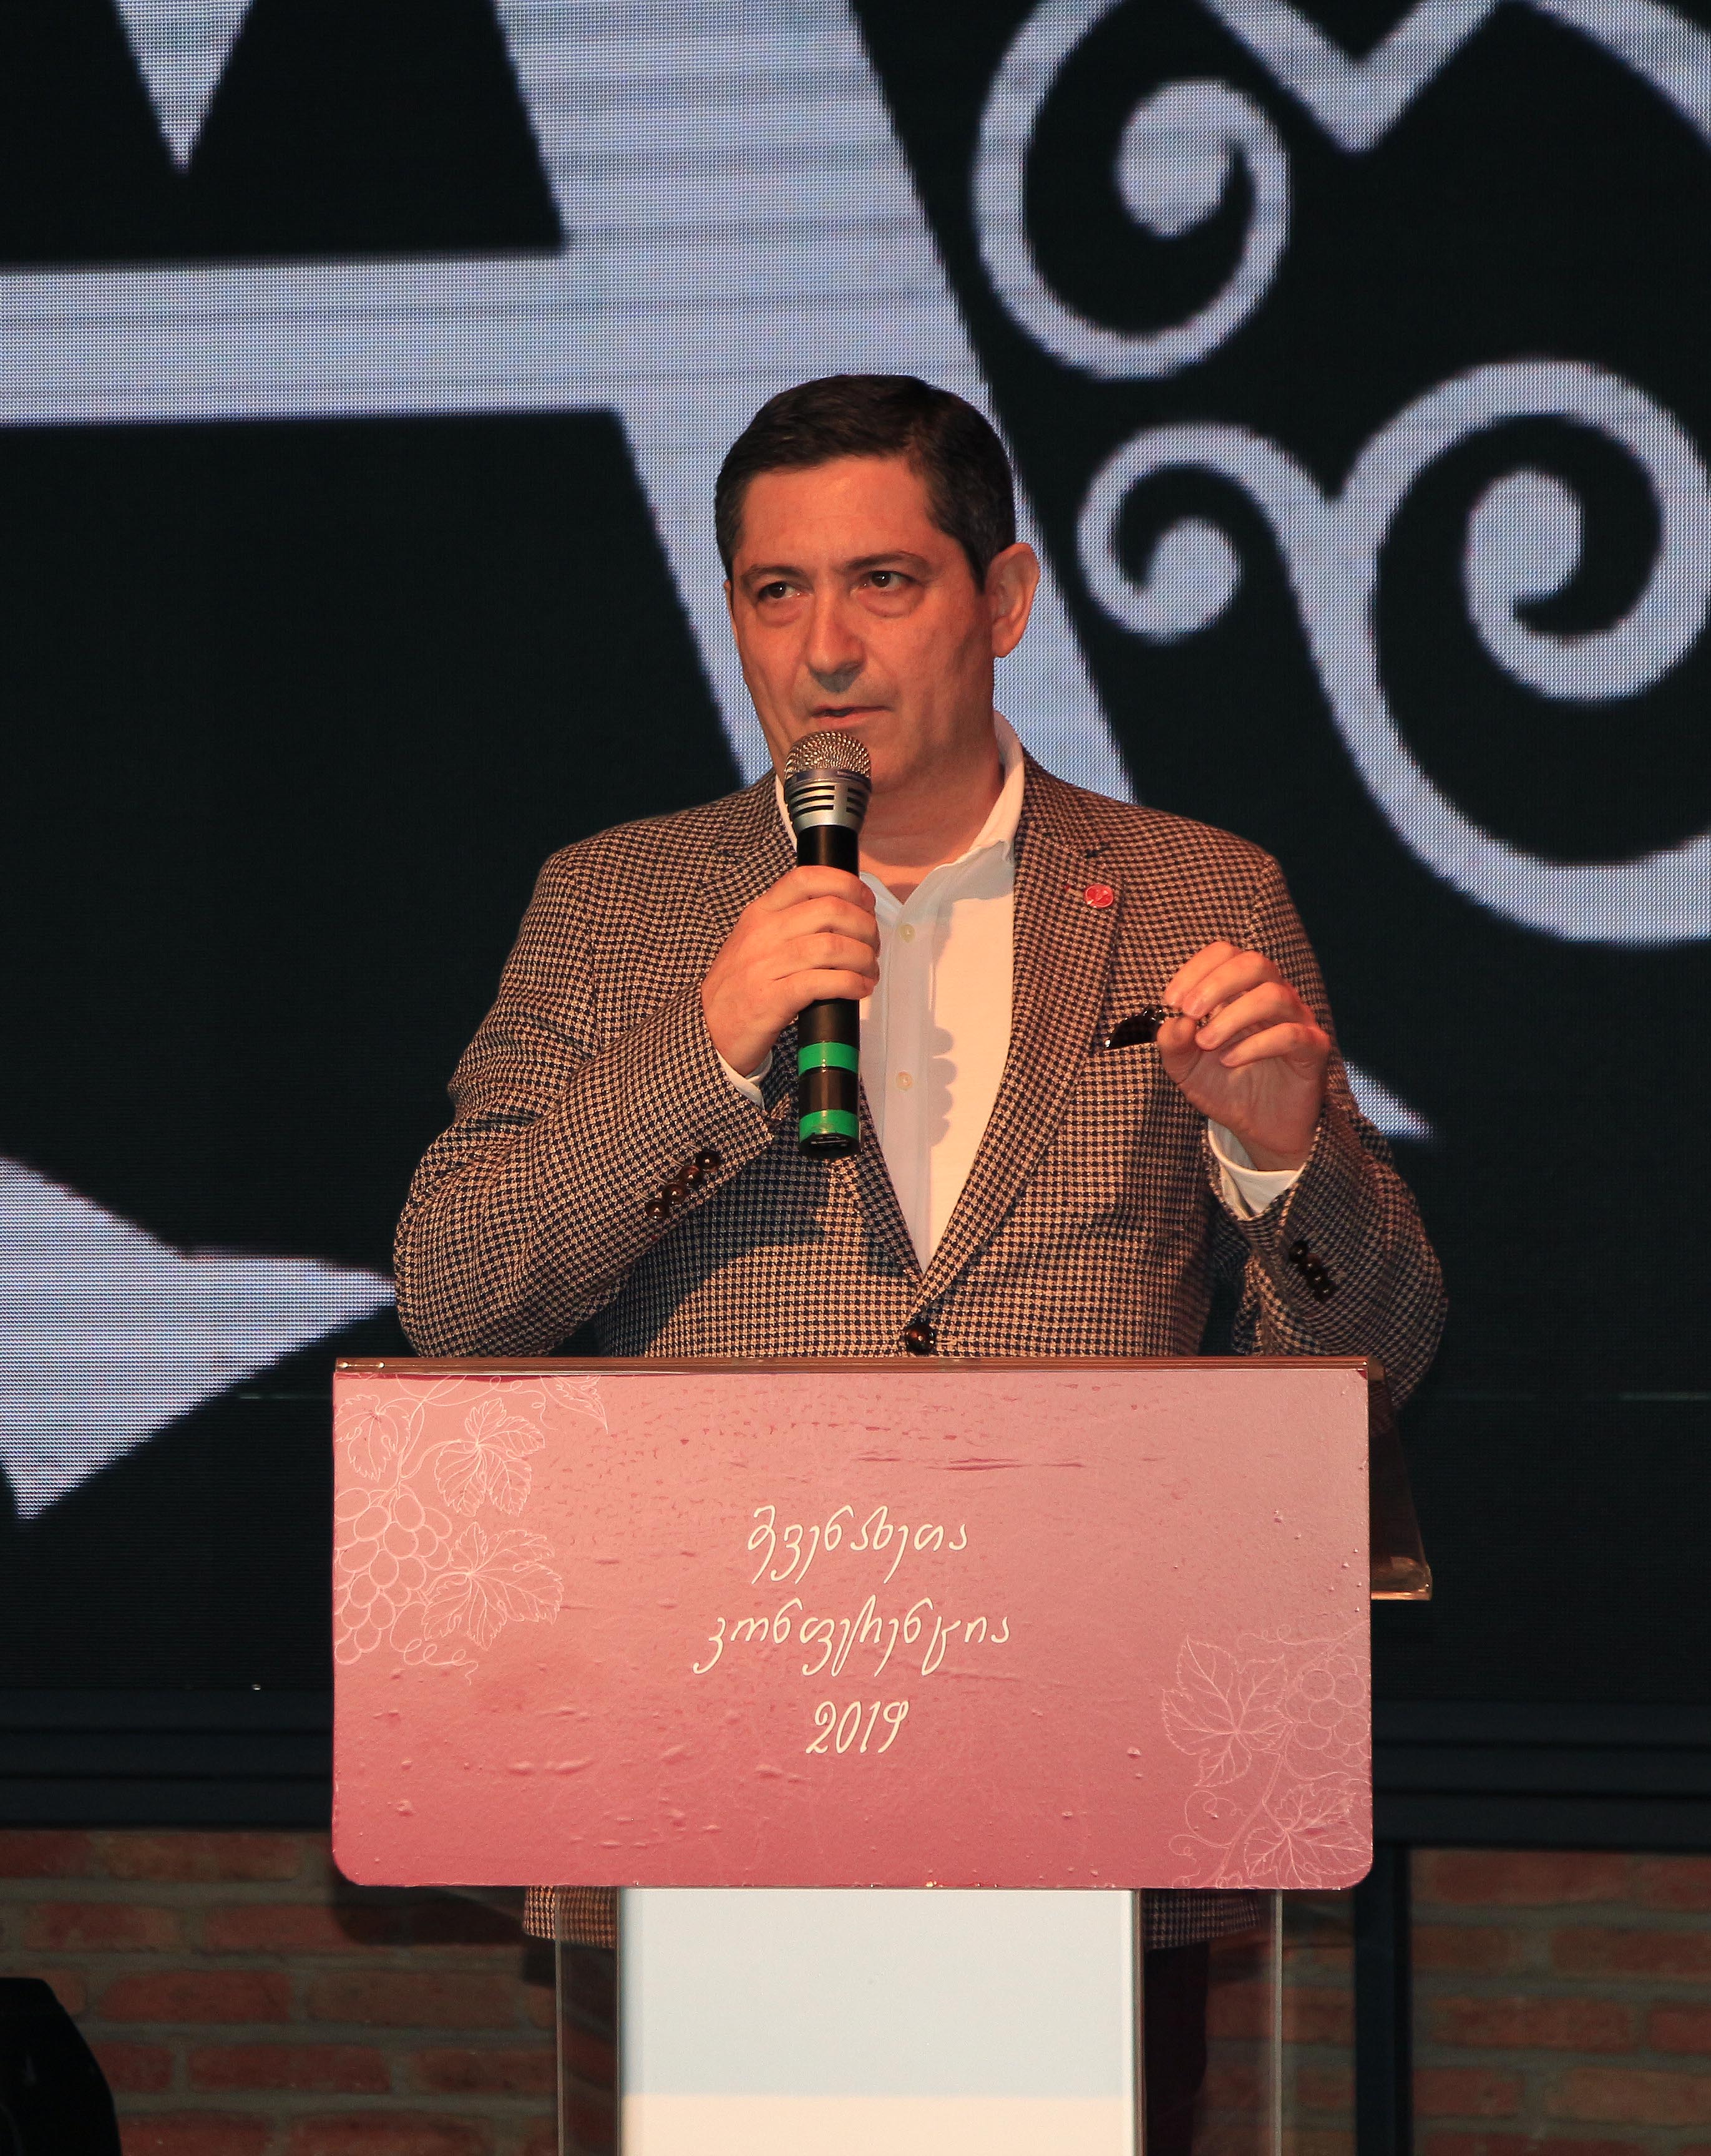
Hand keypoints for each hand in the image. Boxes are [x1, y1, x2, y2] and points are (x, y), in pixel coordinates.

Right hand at [701, 866, 878, 1077]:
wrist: (707, 1029)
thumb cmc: (741, 986)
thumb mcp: (756, 941)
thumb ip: (791, 923)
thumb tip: (844, 914)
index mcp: (761, 913)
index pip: (806, 878)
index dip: (845, 884)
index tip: (865, 902)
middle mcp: (763, 933)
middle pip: (830, 910)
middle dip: (865, 926)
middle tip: (872, 945)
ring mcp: (766, 966)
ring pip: (832, 946)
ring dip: (863, 958)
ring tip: (869, 971)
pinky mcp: (772, 999)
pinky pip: (823, 982)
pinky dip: (851, 984)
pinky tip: (859, 989)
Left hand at [1155, 941, 1329, 1169]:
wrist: (1258, 1128)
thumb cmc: (1224, 1086)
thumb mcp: (1185, 1068)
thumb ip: (1174, 1043)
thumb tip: (1174, 1021)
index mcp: (1242, 990)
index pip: (1226, 954)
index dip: (1197, 969)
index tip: (1171, 1000)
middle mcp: (1272, 997)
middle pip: (1254, 963)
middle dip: (1216, 984)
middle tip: (1190, 1012)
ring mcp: (1296, 1020)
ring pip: (1274, 995)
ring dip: (1232, 1016)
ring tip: (1207, 1042)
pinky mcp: (1313, 1049)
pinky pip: (1291, 1034)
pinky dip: (1255, 1045)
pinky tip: (1229, 1061)